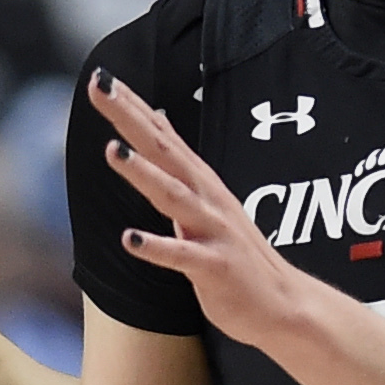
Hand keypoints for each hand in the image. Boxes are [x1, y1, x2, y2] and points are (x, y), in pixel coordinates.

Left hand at [89, 72, 309, 351]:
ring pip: (174, 197)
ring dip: (144, 174)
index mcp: (200, 184)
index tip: (101, 78)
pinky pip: (182, 257)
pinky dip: (157, 247)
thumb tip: (157, 123)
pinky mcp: (215, 267)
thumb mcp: (204, 202)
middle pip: (164, 151)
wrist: (283, 306)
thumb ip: (178, 166)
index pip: (161, 136)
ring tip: (113, 152)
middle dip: (131, 120)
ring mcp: (213, 232)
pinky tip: (129, 239)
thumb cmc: (234, 256)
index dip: (133, 107)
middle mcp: (207, 199)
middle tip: (102, 87)